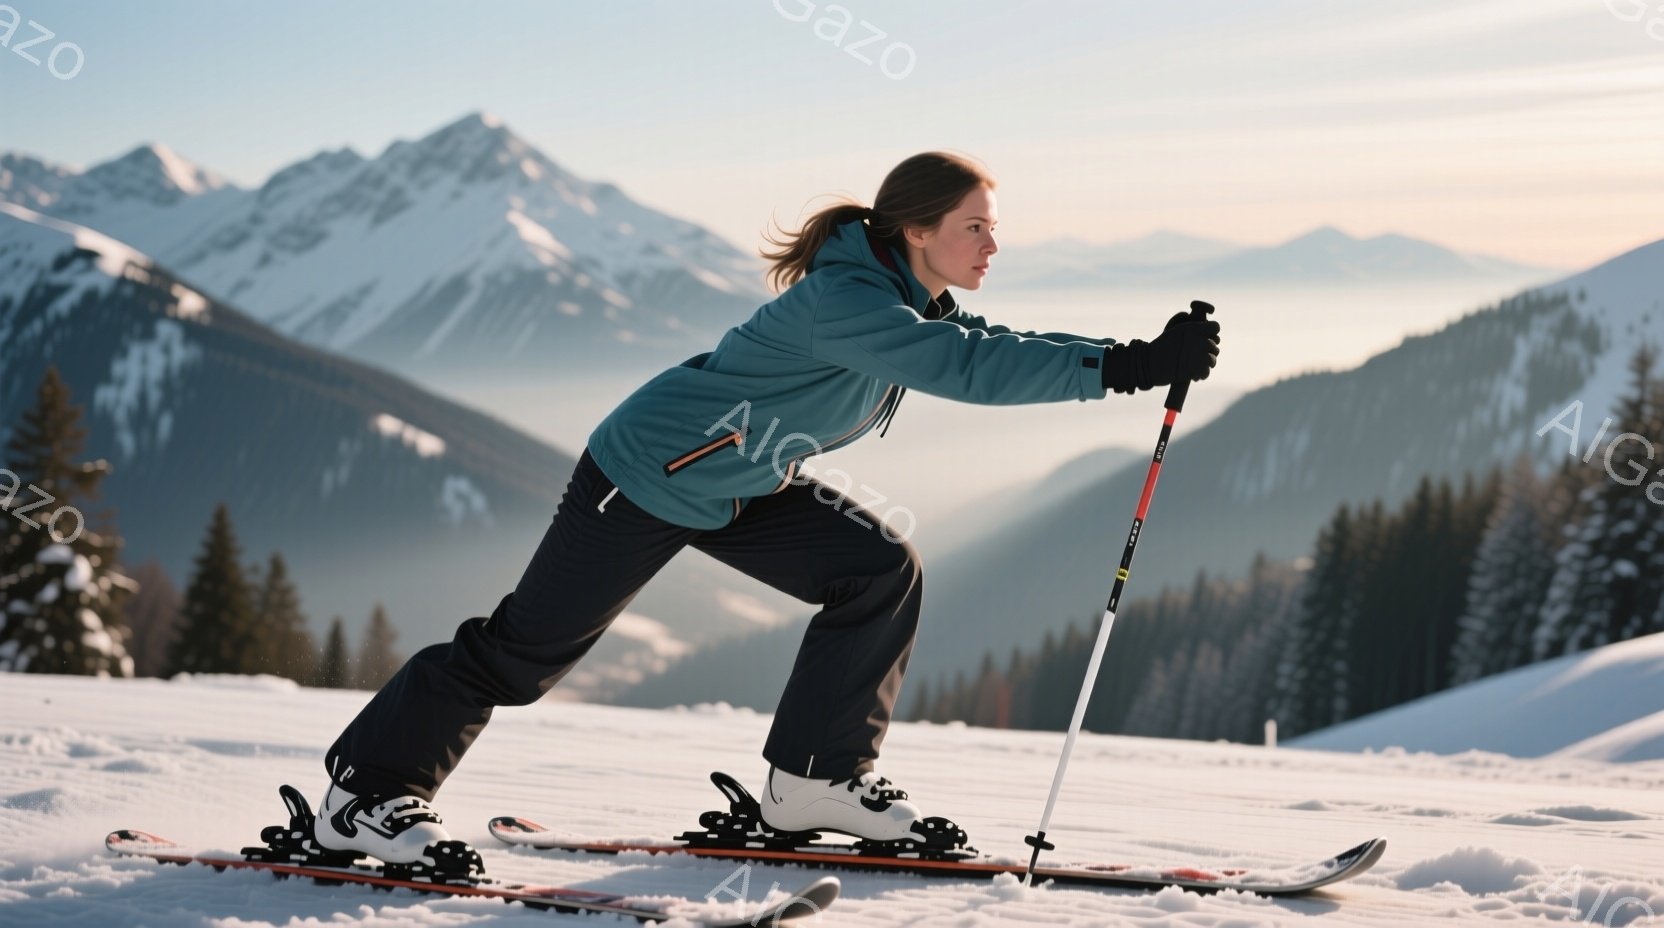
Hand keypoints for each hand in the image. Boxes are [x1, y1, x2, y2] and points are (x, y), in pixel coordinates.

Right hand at [1098, 315, 1221, 393]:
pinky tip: (1193, 375)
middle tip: (1195, 358)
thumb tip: (1205, 334)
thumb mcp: (1174, 333)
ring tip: (1194, 367)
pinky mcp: (1196, 369)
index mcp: (1193, 328)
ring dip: (1205, 365)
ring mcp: (1199, 355)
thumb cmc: (1159, 348)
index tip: (1204, 340)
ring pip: (1212, 360)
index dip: (1211, 334)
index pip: (1216, 327)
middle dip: (1207, 352)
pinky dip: (1200, 375)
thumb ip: (1191, 332)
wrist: (1147, 363)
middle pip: (1215, 346)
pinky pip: (1206, 373)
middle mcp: (1198, 339)